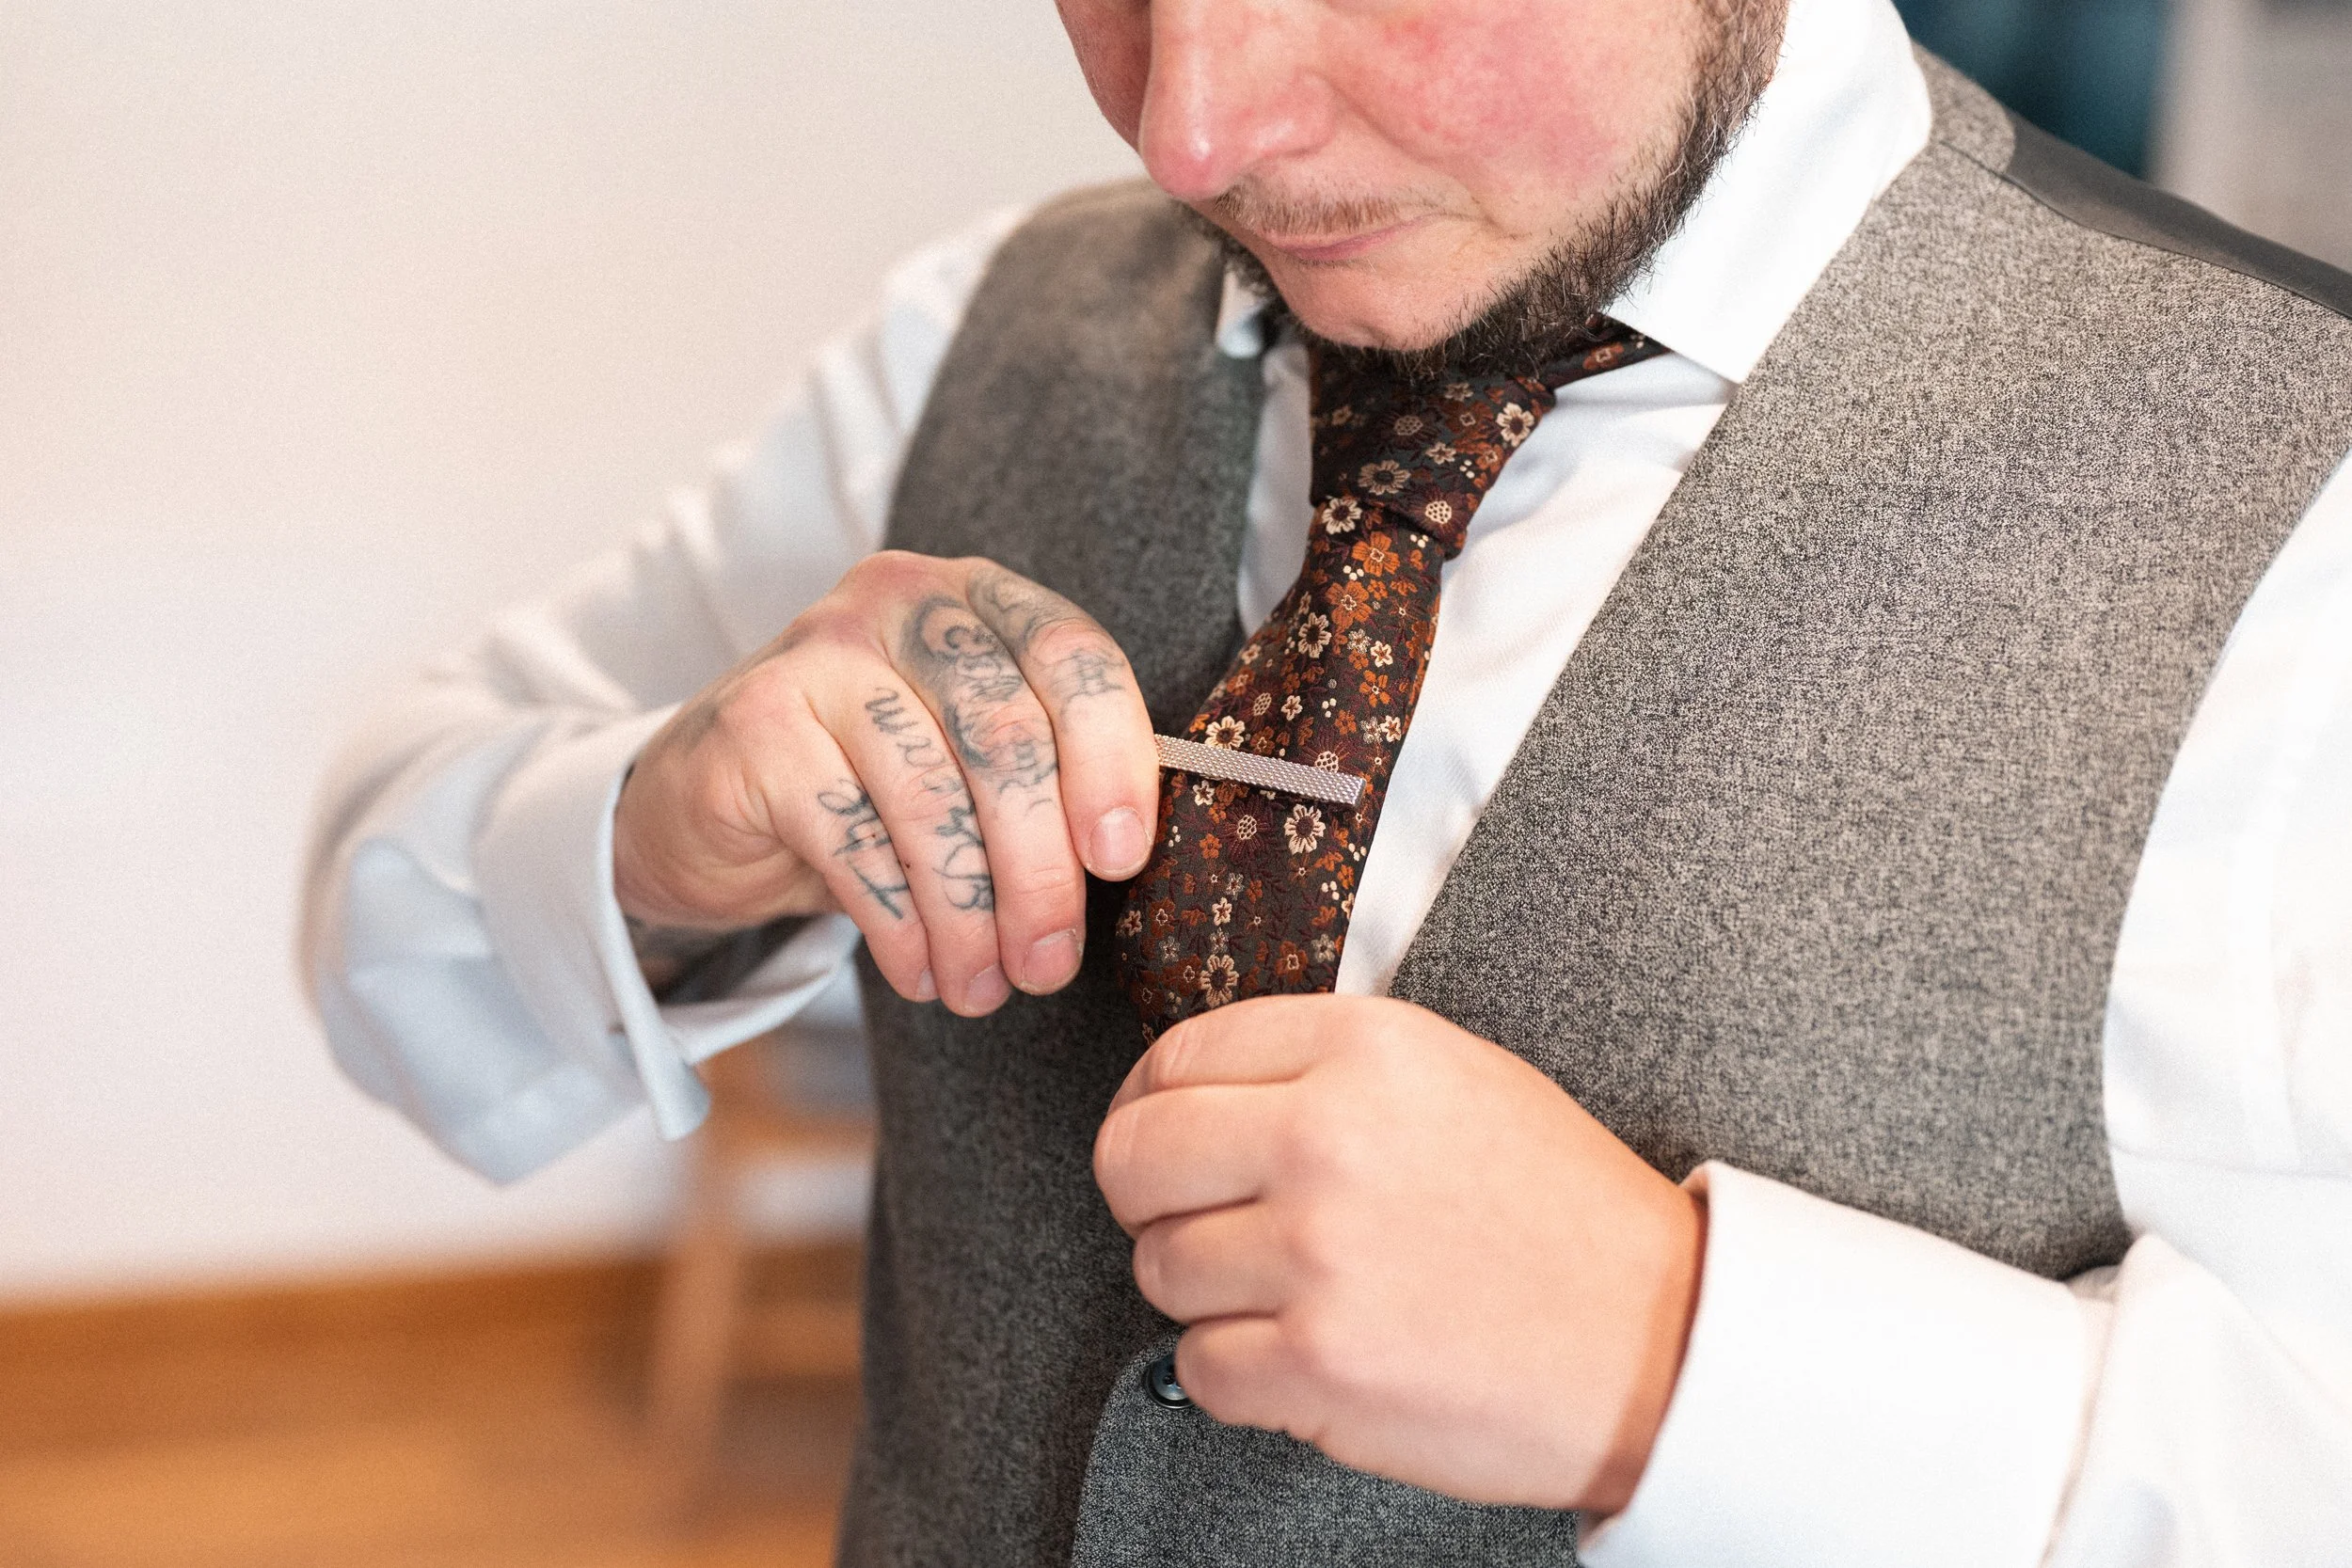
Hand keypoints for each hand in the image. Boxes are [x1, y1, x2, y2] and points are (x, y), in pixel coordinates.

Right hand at [613, 552, 1157, 1015]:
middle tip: (1047, 965)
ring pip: (930, 798)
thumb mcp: (967, 760)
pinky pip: (853, 840)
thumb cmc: (869, 782)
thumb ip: (1048, 778)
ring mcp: (817, 654)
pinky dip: (899, 924)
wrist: (708, 799)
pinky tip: (920, 971)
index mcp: (979, 596)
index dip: (1111, 760)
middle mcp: (901, 602)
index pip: (1073, 656)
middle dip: (1040, 872)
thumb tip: (1124, 868)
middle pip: (1006, 736)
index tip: (1121, 861)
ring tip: (983, 987)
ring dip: (968, 916)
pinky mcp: (755, 725)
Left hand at [1093, 994, 1705, 1513]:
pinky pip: (1198, 1367)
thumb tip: (1194, 1086)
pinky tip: (1309, 1353)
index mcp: (1361, 1050)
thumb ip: (1321, 1067)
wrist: (1659, 1341)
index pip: (1176, 1057)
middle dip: (1147, 1198)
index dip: (1148, 1105)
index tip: (1160, 1136)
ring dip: (1206, 1293)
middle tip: (1194, 1219)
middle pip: (1131, 1157)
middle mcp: (1326, 1139)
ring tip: (1291, 1292)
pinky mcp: (1318, 1368)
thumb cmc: (1556, 1210)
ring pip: (1158, 1268)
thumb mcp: (1451, 1076)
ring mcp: (1318, 1257)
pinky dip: (1240, 1374)